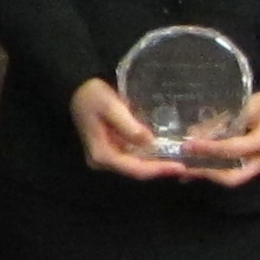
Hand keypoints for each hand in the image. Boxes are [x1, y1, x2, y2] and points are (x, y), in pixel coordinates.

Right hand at [69, 78, 191, 180]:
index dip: (158, 170)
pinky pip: (131, 157)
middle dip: (159, 169)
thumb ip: (129, 126)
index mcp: (102, 155)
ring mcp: (105, 156)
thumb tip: (150, 142)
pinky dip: (147, 155)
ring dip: (155, 163)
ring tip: (177, 159)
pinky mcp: (109, 149)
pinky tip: (162, 150)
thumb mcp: (111, 107)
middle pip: (135, 171)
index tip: (179, 167)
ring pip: (134, 165)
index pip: (135, 169)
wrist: (76, 89)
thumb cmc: (92, 96)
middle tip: (183, 164)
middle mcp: (102, 161)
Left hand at [183, 88, 259, 187]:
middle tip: (183, 166)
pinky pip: (239, 172)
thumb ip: (225, 120)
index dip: (208, 149)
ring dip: (209, 174)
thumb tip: (195, 132)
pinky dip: (219, 171)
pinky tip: (201, 167)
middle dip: (206, 172)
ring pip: (235, 178)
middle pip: (233, 176)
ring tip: (186, 169)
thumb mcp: (250, 104)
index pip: (232, 150)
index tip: (187, 145)